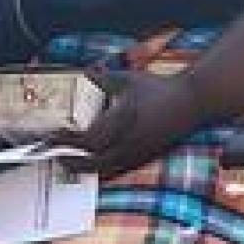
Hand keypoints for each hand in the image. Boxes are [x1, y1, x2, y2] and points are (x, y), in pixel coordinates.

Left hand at [61, 70, 206, 176]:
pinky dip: (103, 169)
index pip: (86, 139)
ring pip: (106, 169)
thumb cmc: (159, 88)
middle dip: (71, 162)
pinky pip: (119, 169)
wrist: (191, 103)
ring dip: (85, 168)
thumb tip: (84, 73)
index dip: (66, 141)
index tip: (52, 137)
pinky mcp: (145, 157)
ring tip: (69, 163)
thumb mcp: (127, 79)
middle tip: (55, 156)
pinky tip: (94, 165)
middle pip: (92, 162)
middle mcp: (128, 142)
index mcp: (121, 122)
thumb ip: (102, 78)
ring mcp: (138, 152)